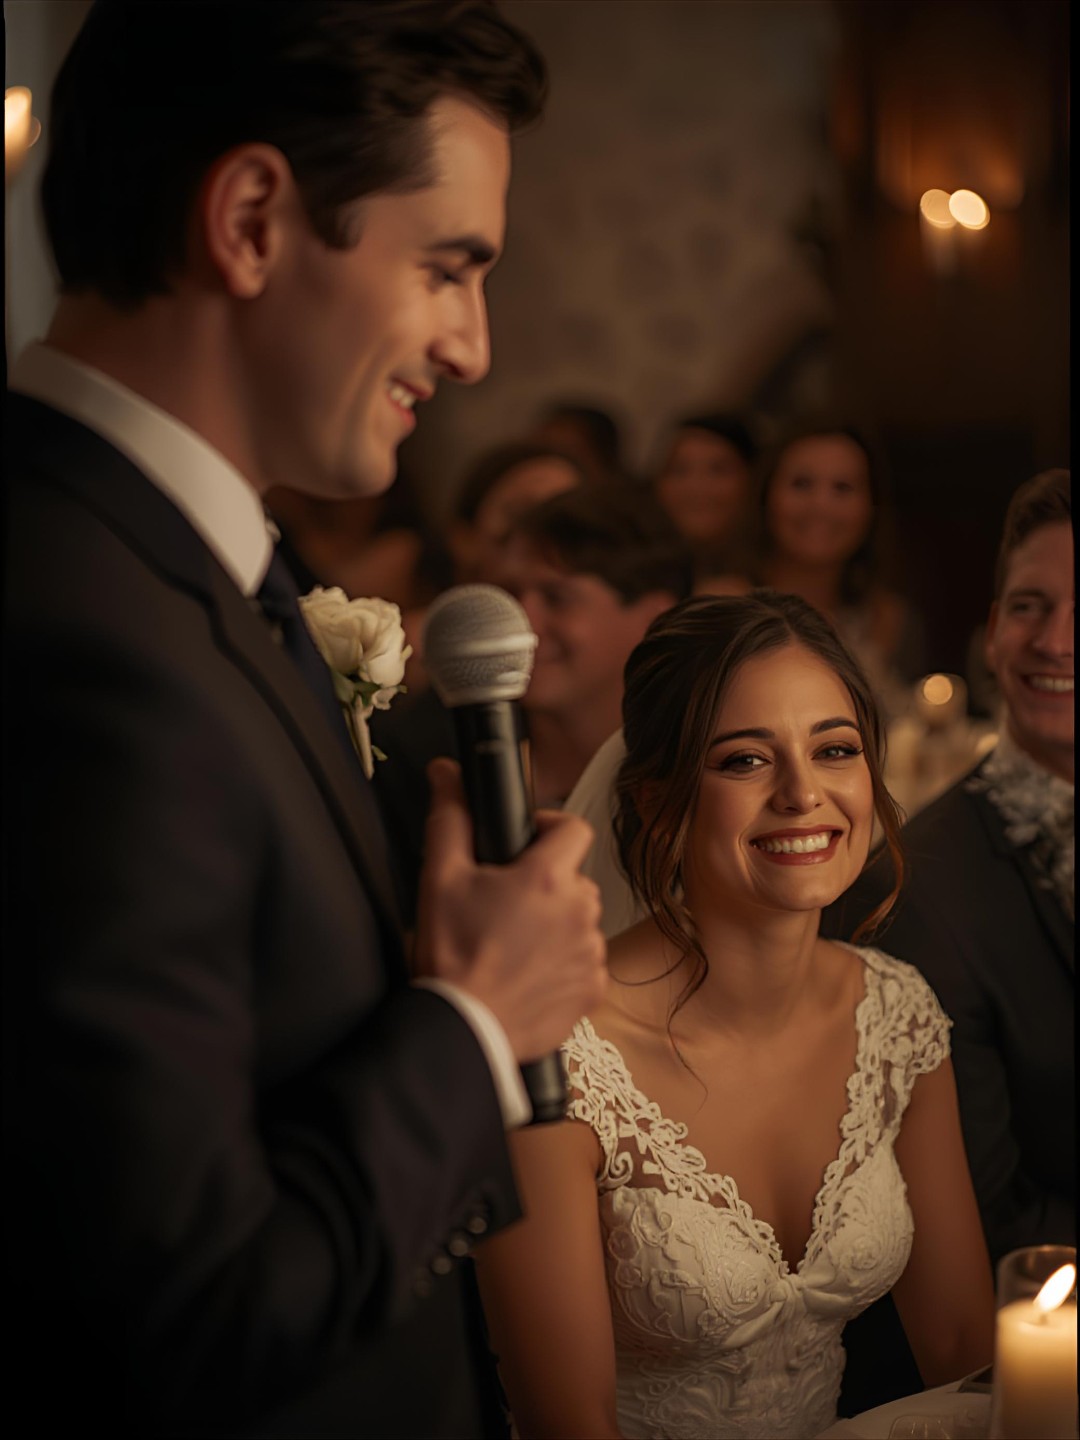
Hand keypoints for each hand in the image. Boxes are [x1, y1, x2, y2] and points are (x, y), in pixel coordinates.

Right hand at [414, 758, 606, 1061]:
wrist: (463, 1030)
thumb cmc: (451, 954)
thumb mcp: (440, 878)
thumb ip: (449, 818)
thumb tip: (446, 771)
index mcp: (549, 878)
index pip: (575, 828)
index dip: (549, 829)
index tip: (525, 844)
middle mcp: (581, 911)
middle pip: (573, 878)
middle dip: (545, 884)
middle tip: (504, 903)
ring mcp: (591, 953)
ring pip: (580, 920)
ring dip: (555, 925)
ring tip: (513, 944)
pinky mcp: (593, 990)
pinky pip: (584, 962)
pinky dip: (563, 964)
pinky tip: (528, 974)